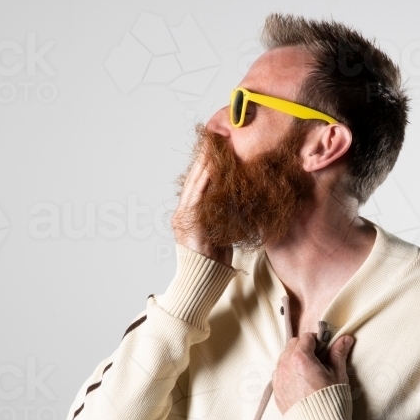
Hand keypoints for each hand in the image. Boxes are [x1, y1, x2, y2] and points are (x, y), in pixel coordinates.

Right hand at [171, 138, 232, 265]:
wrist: (201, 281)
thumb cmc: (213, 262)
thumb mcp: (220, 233)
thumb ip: (222, 216)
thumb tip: (237, 199)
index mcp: (187, 215)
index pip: (197, 184)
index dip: (205, 163)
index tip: (217, 146)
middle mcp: (183, 214)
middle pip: (194, 179)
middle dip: (205, 157)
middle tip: (217, 138)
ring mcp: (184, 217)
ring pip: (195, 183)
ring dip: (206, 163)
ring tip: (217, 146)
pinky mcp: (190, 223)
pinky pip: (198, 195)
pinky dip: (206, 180)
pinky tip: (215, 167)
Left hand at [272, 333, 354, 413]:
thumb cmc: (332, 402)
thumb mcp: (339, 375)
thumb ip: (338, 354)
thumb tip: (345, 339)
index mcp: (301, 359)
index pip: (306, 338)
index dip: (317, 340)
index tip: (324, 347)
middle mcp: (285, 367)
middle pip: (292, 345)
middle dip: (304, 347)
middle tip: (318, 357)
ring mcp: (278, 380)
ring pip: (283, 359)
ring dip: (294, 358)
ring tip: (309, 370)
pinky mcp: (277, 393)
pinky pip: (279, 374)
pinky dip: (288, 372)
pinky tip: (300, 382)